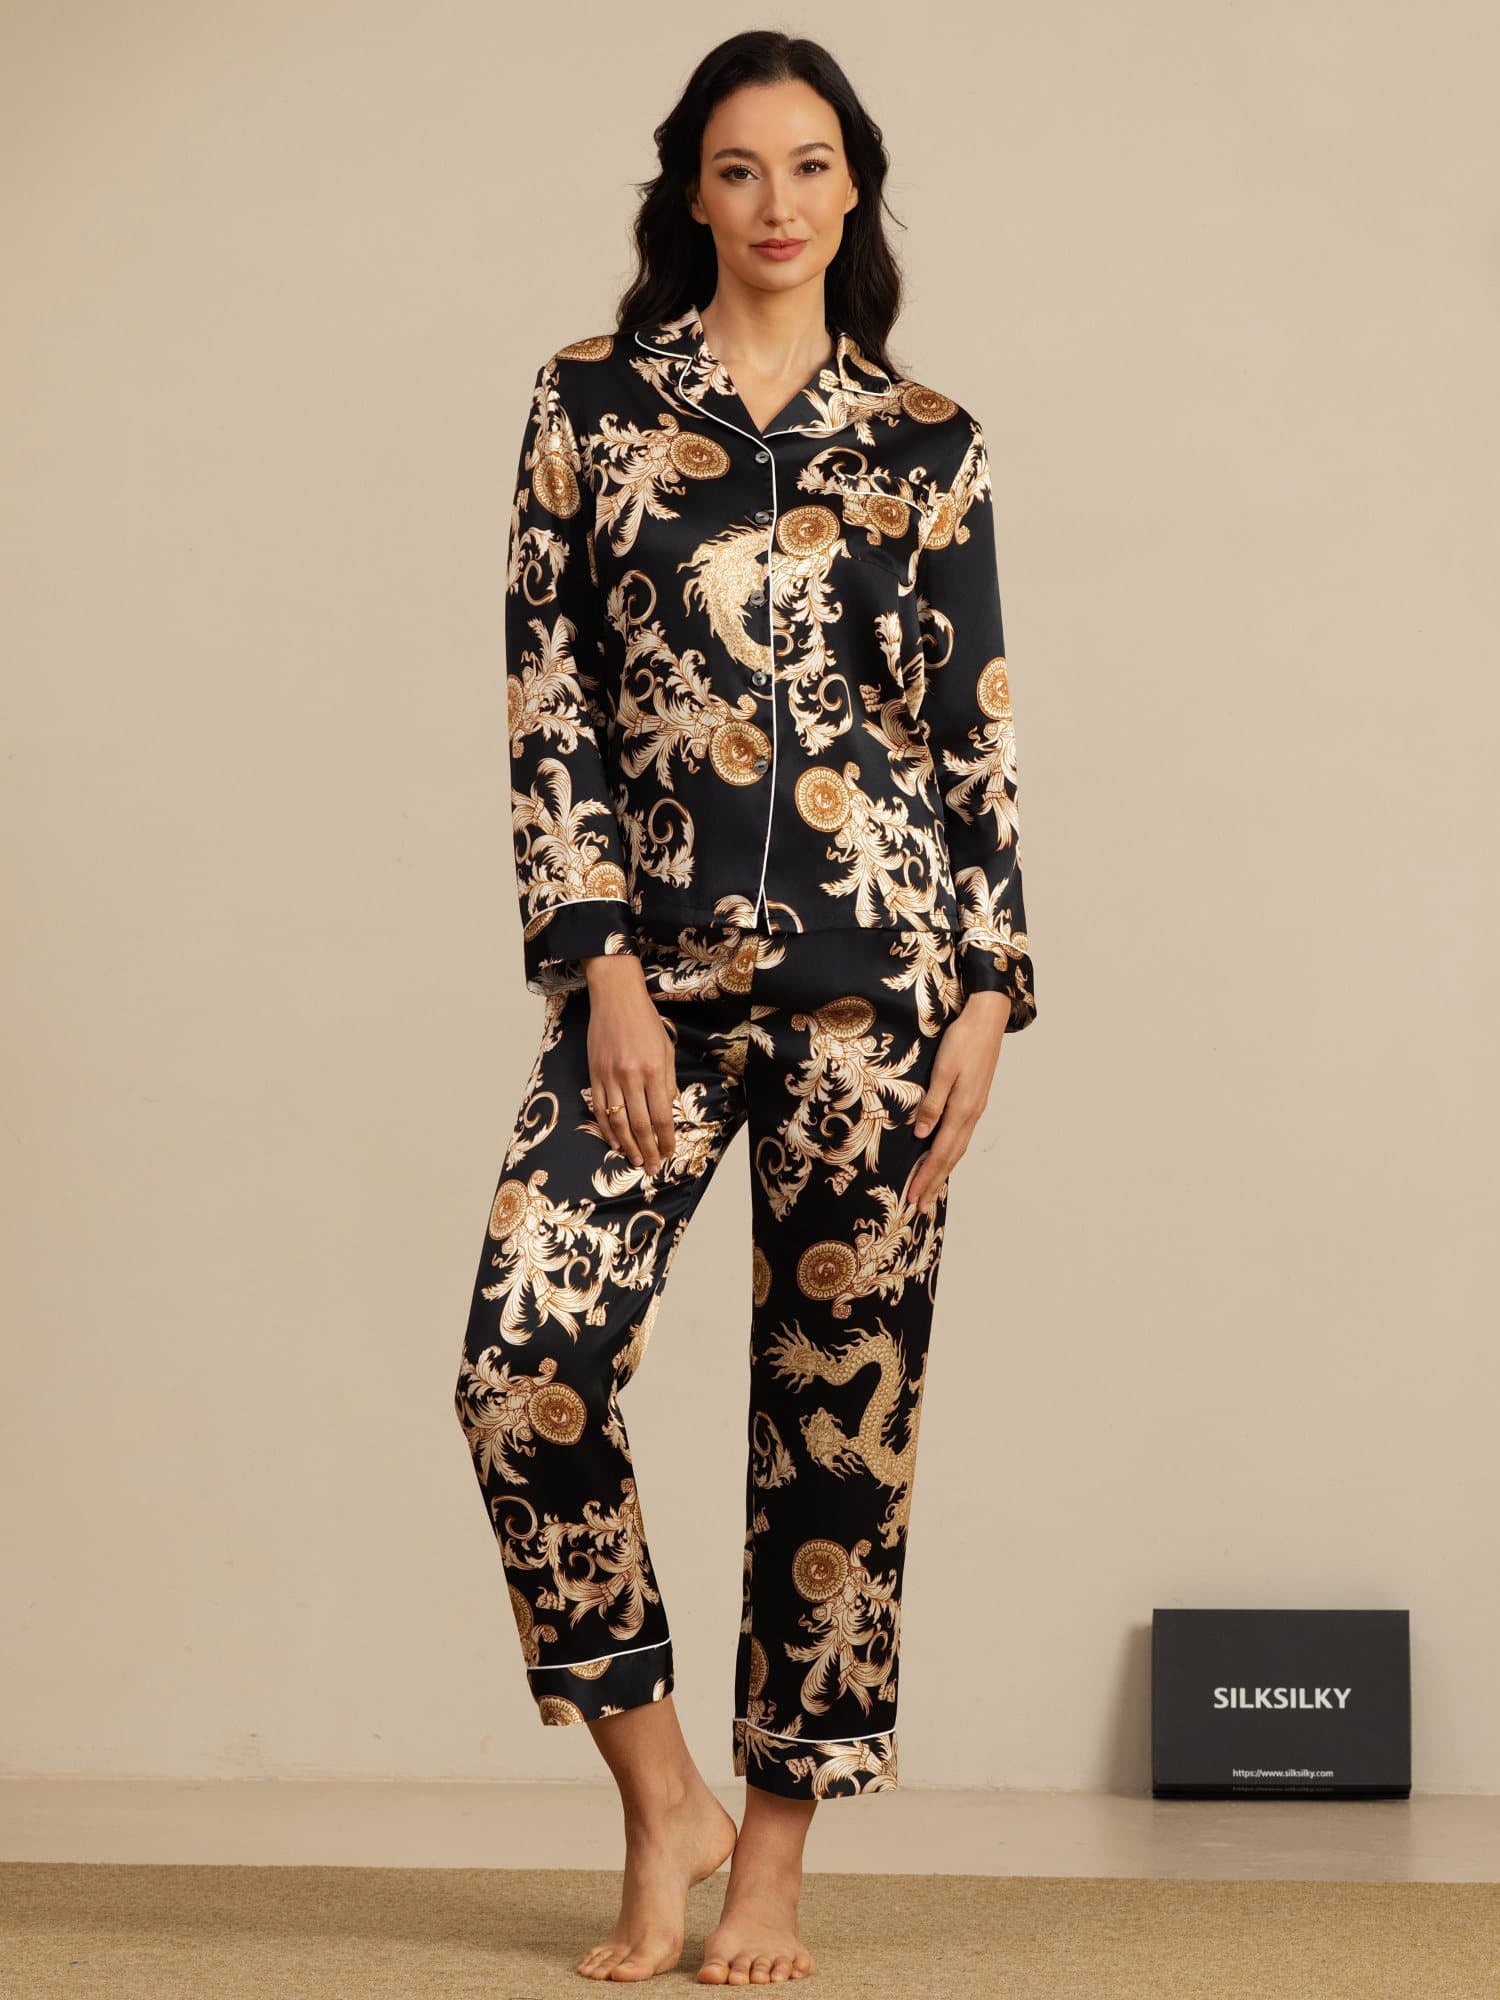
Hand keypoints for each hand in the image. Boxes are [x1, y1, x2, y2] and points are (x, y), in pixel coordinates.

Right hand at [583, 954, 677, 1174]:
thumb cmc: (646, 1021)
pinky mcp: (594, 1074)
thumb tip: (666, 1111)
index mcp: (654, 1070)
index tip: (669, 1153)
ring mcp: (610, 1076)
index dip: (665, 1139)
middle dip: (649, 1150)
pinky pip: (599, 1108)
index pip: (661, 1116)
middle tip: (653, 1168)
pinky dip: (606, 1129)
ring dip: (628, 1146)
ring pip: (618, 1121)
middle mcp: (631, 1077)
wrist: (616, 996)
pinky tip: (614, 1142)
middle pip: (640, 1125)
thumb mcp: (666, 1049)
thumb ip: (667, 1082)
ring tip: (636, 1161)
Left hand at [904, 990, 1012, 1213]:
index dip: (927, 1177)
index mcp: (962, 1109)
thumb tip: (923, 1135)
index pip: (941, 1152)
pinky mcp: (974, 1100)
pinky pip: (960, 1136)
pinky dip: (950, 1153)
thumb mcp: (943, 1070)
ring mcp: (974, 1108)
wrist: (987, 1018)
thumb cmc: (962, 1040)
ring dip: (943, 1171)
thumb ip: (933, 1103)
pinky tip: (944, 1157)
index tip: (913, 1197)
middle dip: (934, 1183)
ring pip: (957, 1148)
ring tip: (931, 1191)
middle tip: (921, 1207)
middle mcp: (971, 1114)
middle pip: (951, 1157)